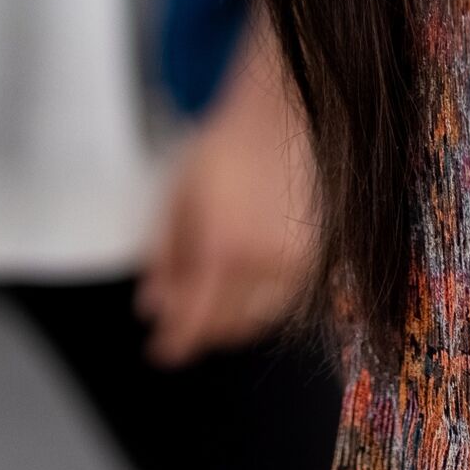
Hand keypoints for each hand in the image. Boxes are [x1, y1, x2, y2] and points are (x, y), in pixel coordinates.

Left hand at [137, 37, 317, 365]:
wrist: (280, 118)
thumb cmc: (223, 151)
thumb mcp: (178, 199)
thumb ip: (164, 257)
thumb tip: (151, 307)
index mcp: (223, 248)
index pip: (196, 319)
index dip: (176, 342)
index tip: (161, 351)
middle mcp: (264, 263)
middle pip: (227, 325)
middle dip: (200, 331)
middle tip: (179, 326)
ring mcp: (296, 263)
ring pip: (257, 319)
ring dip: (229, 322)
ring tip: (208, 306)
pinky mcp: (318, 258)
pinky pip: (283, 301)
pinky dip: (258, 305)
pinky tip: (241, 289)